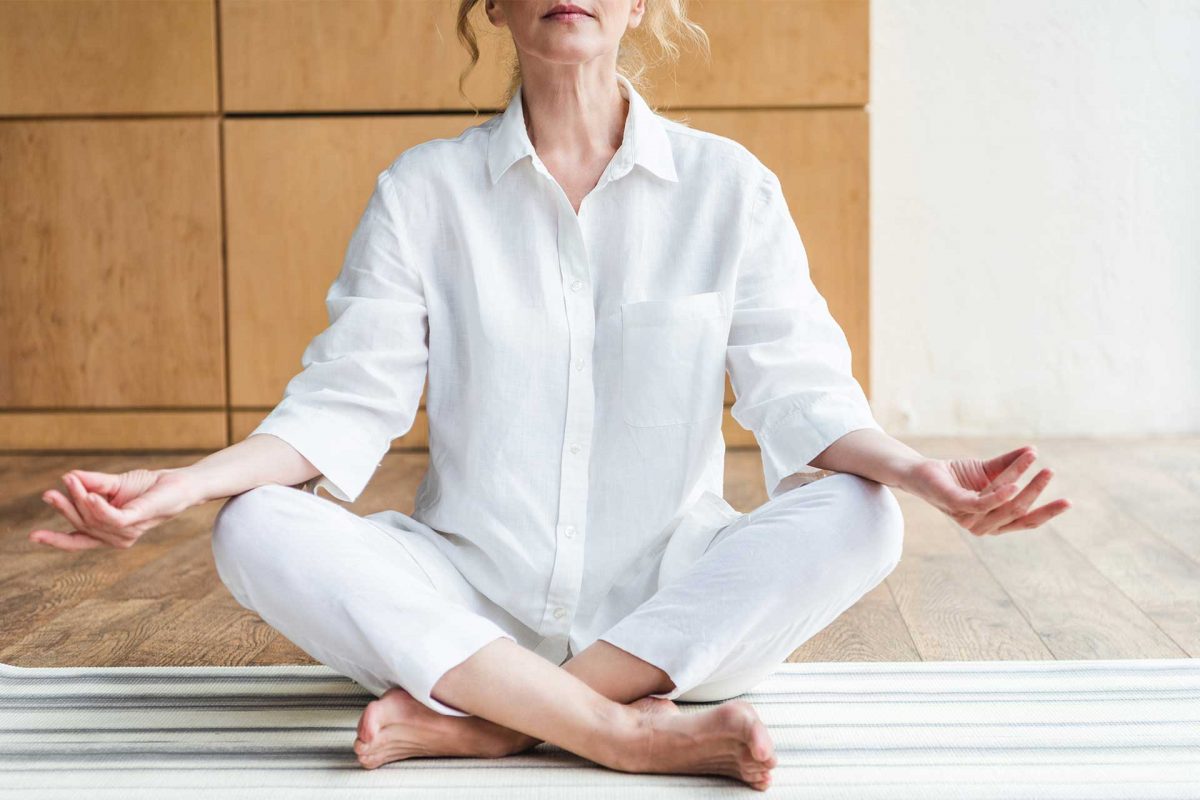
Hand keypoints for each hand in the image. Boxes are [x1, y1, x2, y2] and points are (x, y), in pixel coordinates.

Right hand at [29, 467, 197, 551]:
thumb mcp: (113, 484)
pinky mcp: (137, 520)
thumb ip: (92, 483)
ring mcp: (127, 531)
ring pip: (92, 519)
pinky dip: (98, 507)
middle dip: (64, 508)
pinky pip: (112, 517)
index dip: (55, 540)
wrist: (178, 484)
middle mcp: (116, 538)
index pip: (77, 541)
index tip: (32, 536)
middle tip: (49, 493)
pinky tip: (89, 496)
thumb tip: (67, 476)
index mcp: (107, 532)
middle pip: (81, 525)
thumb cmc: (147, 487)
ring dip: (79, 499)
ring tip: (70, 481)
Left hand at [898, 445, 1071, 534]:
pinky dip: (1000, 495)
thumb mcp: (989, 470)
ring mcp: (967, 518)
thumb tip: (1034, 449)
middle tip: (1050, 470)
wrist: (922, 471)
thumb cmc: (956, 475)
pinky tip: (1014, 484)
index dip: (1047, 512)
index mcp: (994, 521)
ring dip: (1020, 480)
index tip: (1069, 501)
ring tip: (1034, 461)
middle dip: (1036, 491)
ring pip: (1003, 503)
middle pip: (1018, 512)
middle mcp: (983, 525)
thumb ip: (1010, 464)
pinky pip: (981, 503)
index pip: (1026, 521)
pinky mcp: (954, 506)